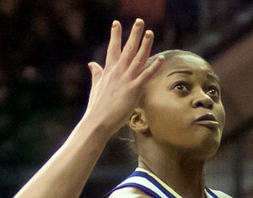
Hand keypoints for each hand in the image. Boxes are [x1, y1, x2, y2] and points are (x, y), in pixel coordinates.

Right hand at [82, 19, 164, 136]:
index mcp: (108, 71)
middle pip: (127, 49)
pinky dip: (154, 67)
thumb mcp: (95, 87)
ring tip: (150, 32)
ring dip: (145, 45)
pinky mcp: (133, 90)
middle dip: (133, 34)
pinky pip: (145, 76)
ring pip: (137, 58)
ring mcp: (126, 80)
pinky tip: (161, 58)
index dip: (115, 35)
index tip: (116, 23)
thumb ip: (96, 74)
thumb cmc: (96, 108)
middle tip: (139, 21)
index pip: (113, 49)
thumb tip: (92, 64)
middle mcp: (117, 72)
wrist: (97, 122)